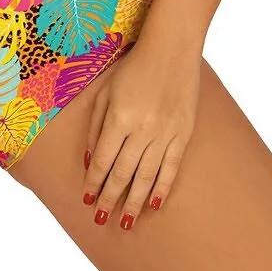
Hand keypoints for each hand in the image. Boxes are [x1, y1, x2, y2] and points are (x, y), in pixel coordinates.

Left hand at [81, 41, 201, 230]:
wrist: (172, 49)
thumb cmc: (133, 67)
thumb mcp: (105, 92)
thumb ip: (96, 127)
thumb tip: (91, 162)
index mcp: (120, 118)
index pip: (104, 161)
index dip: (94, 182)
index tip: (87, 200)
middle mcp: (143, 129)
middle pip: (124, 173)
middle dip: (111, 199)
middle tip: (102, 219)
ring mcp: (166, 132)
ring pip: (148, 176)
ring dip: (135, 201)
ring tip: (127, 222)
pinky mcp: (184, 132)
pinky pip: (172, 166)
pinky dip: (163, 186)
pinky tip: (155, 203)